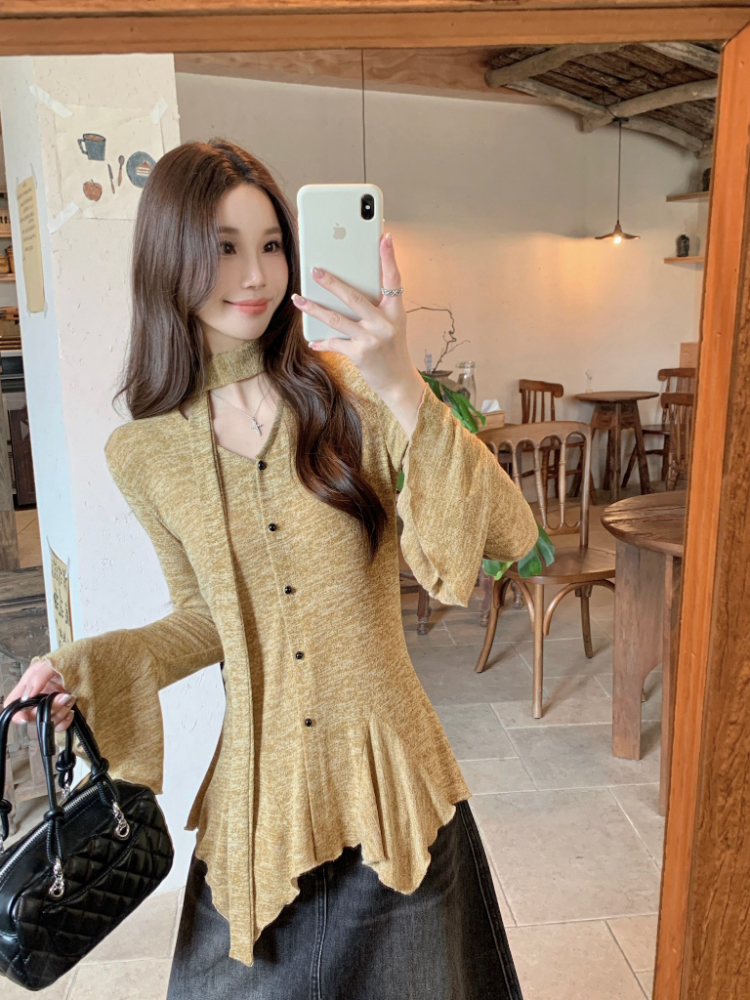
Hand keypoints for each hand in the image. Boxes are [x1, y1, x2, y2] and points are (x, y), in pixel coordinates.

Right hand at [4, 658, 75, 730]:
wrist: (95, 664)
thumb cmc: (74, 659)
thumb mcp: (53, 662)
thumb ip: (38, 677)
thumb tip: (27, 695)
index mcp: (31, 683)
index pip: (14, 702)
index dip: (16, 712)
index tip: (24, 717)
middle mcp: (39, 697)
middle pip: (31, 715)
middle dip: (46, 709)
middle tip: (61, 697)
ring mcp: (52, 706)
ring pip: (47, 721)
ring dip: (59, 712)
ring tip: (70, 697)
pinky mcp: (64, 712)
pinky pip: (60, 725)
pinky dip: (66, 720)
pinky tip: (72, 710)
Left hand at [291, 232, 424, 407]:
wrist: (398, 382)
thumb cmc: (392, 350)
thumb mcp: (392, 324)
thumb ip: (377, 307)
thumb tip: (349, 289)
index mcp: (395, 311)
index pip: (393, 279)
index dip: (389, 258)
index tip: (384, 237)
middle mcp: (385, 323)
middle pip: (354, 297)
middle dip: (332, 283)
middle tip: (314, 270)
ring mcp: (372, 339)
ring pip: (337, 319)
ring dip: (314, 309)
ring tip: (298, 299)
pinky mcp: (360, 354)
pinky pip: (335, 343)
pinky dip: (321, 341)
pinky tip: (311, 340)